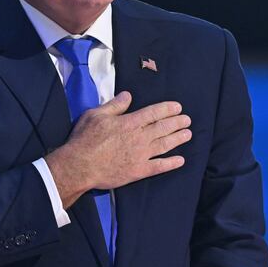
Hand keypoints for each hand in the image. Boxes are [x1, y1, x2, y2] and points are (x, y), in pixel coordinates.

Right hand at [45, 91, 191, 208]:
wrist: (79, 166)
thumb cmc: (85, 139)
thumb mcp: (96, 115)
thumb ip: (114, 105)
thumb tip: (128, 95)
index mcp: (129, 122)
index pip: (154, 113)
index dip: (167, 109)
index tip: (178, 107)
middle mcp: (139, 138)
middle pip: (163, 128)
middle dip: (177, 122)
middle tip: (187, 120)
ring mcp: (141, 155)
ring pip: (165, 145)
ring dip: (178, 139)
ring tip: (187, 134)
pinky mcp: (138, 171)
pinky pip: (159, 166)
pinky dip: (171, 163)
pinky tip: (180, 160)